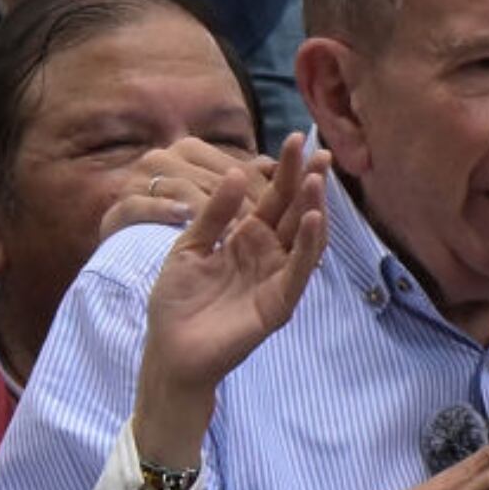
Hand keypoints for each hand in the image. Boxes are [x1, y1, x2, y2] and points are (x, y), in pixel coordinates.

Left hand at [131, 134, 329, 468]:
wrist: (169, 351)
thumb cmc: (177, 303)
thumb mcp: (189, 247)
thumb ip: (213, 214)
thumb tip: (240, 173)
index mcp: (246, 239)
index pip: (272, 198)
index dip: (285, 170)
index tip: (296, 138)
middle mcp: (267, 256)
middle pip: (292, 212)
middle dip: (307, 181)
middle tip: (319, 149)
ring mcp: (275, 278)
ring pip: (302, 238)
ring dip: (312, 208)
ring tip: (317, 178)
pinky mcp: (277, 303)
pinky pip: (298, 271)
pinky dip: (307, 246)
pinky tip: (312, 219)